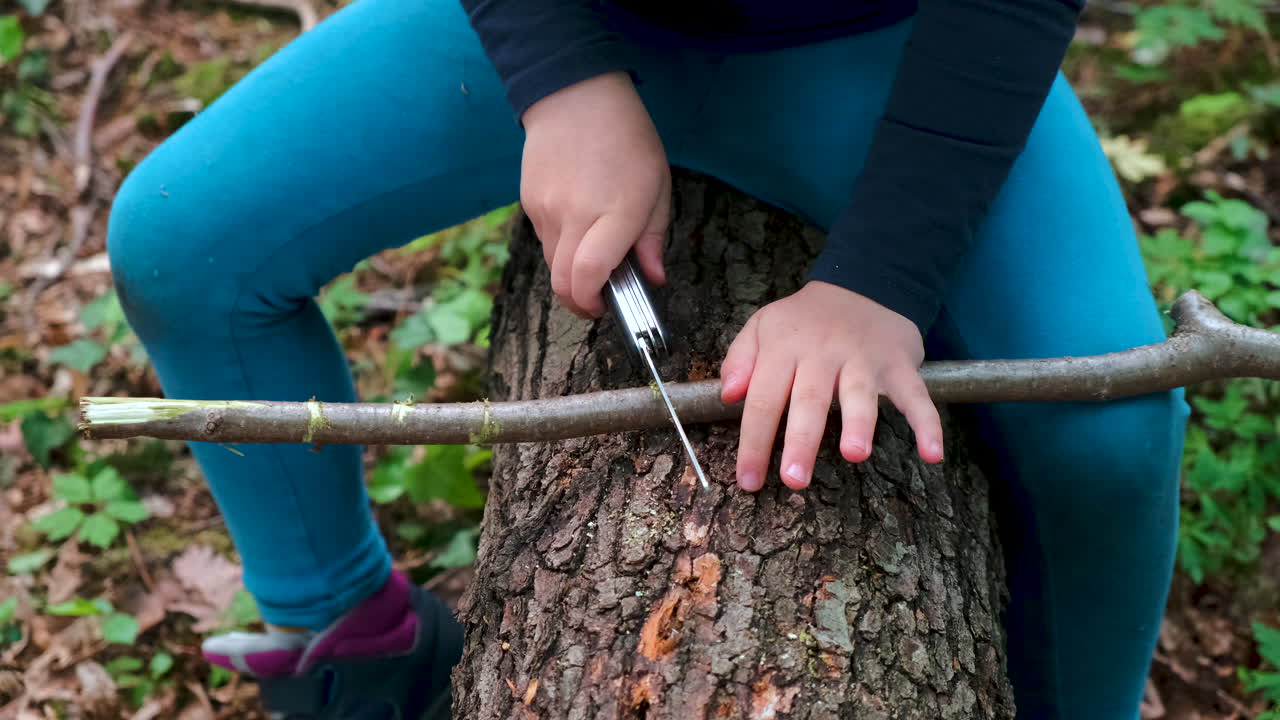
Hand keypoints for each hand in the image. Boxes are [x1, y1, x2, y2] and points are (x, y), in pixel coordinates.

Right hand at [520, 72, 669, 317]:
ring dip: (571, 273)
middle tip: (599, 299)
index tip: (608, 306)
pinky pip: (543, 240)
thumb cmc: (627, 138)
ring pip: (551, 265)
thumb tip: (653, 278)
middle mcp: (575, 215)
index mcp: (615, 212)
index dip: (593, 303)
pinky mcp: (528, 203)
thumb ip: (653, 237)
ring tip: (593, 252)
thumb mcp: (657, 185)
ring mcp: (546, 209)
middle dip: (579, 303)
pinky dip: (560, 246)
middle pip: (562, 283)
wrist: (575, 94)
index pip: (589, 276)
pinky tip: (577, 221)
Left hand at [720, 281, 943, 491]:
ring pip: (860, 394)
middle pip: (809, 400)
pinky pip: (915, 395)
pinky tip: (932, 452)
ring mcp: (863, 359)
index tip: (748, 480)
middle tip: (794, 480)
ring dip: (859, 423)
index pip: (763, 398)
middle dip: (801, 441)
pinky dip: (927, 422)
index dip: (753, 442)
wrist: (864, 284)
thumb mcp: (762, 326)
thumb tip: (727, 396)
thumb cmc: (805, 320)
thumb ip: (739, 359)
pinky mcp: (898, 364)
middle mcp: (822, 354)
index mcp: (784, 348)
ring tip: (855, 454)